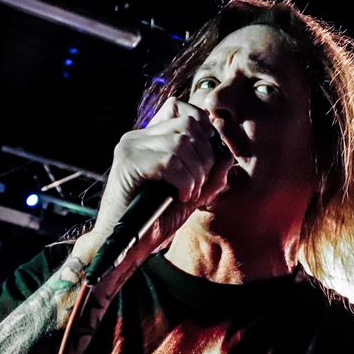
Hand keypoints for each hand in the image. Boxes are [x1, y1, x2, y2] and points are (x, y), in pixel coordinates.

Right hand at [87, 97, 232, 251]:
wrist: (126, 246)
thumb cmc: (156, 219)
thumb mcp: (192, 193)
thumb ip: (211, 173)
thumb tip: (227, 152)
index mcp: (150, 138)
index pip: (181, 107)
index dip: (202, 126)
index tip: (206, 159)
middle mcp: (137, 137)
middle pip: (188, 124)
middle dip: (204, 157)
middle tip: (197, 184)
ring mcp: (130, 147)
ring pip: (181, 142)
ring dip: (195, 172)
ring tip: (188, 192)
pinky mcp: (127, 163)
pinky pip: (169, 161)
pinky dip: (183, 180)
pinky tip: (179, 195)